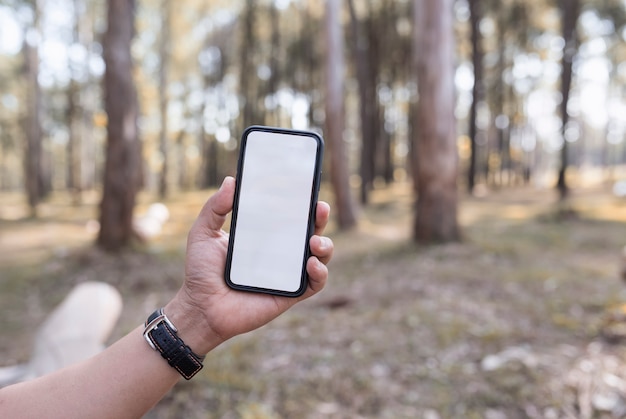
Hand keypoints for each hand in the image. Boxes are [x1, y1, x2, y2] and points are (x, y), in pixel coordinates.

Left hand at [165, 176, 333, 354]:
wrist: (201, 307)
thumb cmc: (201, 271)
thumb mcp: (204, 233)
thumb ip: (214, 207)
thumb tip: (231, 180)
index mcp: (264, 235)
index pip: (289, 214)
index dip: (302, 202)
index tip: (307, 188)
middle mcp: (281, 252)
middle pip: (311, 231)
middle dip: (321, 218)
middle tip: (320, 209)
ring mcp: (289, 273)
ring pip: (320, 256)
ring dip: (325, 246)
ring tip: (314, 242)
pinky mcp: (292, 294)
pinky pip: (315, 284)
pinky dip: (320, 273)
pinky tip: (312, 265)